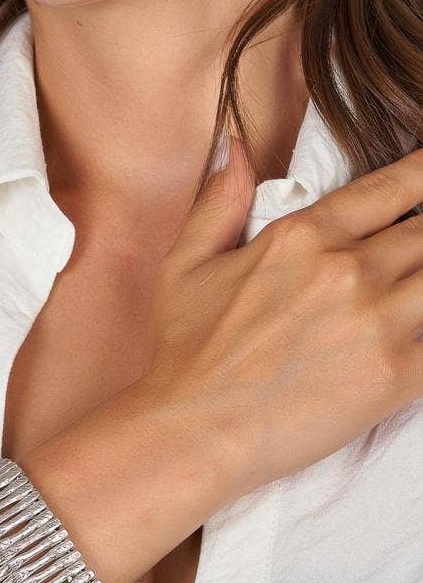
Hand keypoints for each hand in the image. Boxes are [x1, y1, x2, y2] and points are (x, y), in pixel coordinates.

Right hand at [135, 137, 422, 499]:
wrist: (191, 434)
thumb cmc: (183, 360)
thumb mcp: (184, 267)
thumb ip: (220, 202)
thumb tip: (236, 148)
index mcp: (303, 238)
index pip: (393, 188)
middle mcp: (347, 270)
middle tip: (418, 255)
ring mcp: (375, 323)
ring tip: (417, 298)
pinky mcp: (392, 377)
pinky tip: (421, 341)